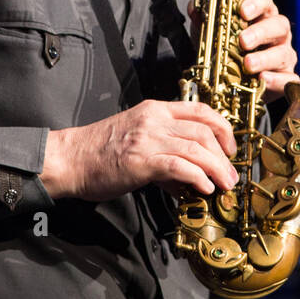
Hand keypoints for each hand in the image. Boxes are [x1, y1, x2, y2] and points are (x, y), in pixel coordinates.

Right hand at [45, 100, 239, 201]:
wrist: (69, 159)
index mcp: (155, 110)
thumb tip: (190, 178)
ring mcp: (148, 138)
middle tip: (230, 175)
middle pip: (204, 131)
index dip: (222, 128)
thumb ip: (165, 153)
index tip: (230, 147)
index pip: (200, 110)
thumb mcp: (137, 140)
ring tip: (223, 185)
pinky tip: (203, 188)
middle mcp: (154, 120)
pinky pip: (179, 166)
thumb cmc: (99, 151)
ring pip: (196, 148)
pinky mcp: (141, 160)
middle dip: (224, 156)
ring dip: (216, 169)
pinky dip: (197, 177)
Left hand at [186, 0, 299, 101]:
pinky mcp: (285, 78)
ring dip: (265, 58)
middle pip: (279, 25)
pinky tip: (263, 80)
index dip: (256, 3)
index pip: (264, 1)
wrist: (230, 83)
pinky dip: (277, 80)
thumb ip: (203, 19)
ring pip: (284, 53)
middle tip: (243, 41)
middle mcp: (276, 35)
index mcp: (261, 16)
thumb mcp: (210, 34)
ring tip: (247, 64)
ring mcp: (283, 56)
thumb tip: (195, 8)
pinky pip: (288, 79)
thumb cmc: (226, 52)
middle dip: (261, 32)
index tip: (243, 11)